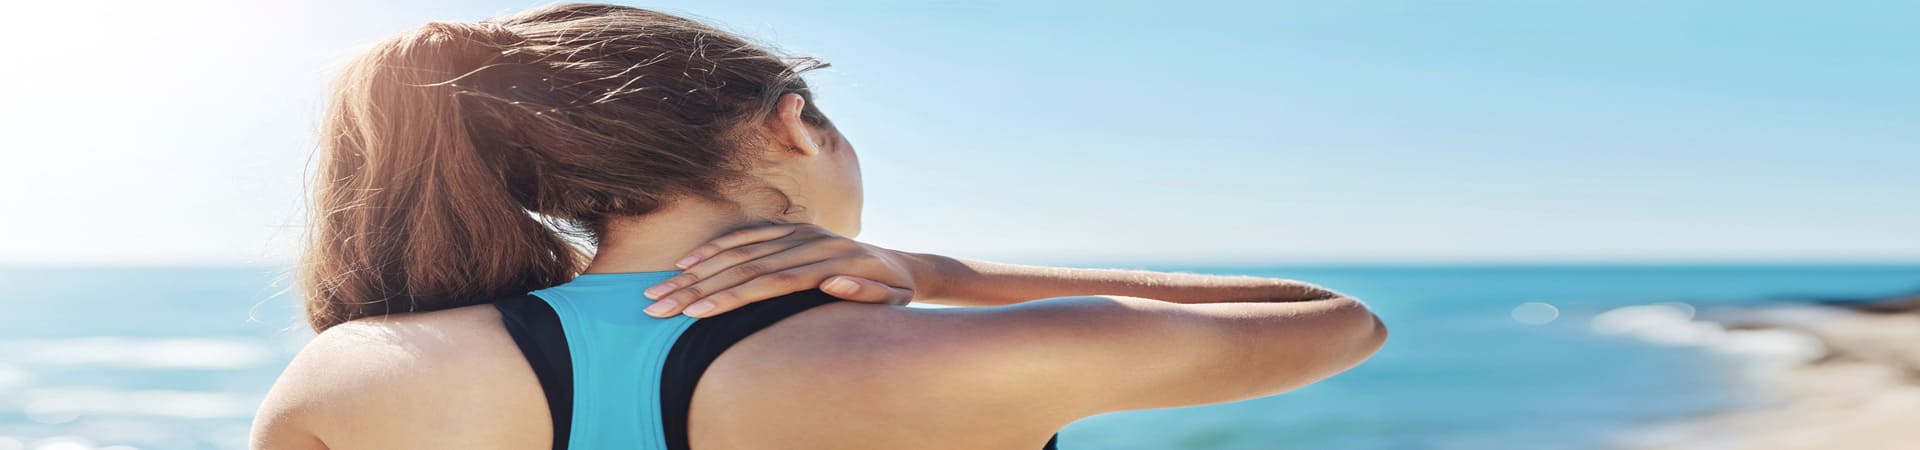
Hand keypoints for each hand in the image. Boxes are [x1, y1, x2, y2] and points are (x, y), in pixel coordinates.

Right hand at [639, 222, 929, 317]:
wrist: (902, 267)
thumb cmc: (895, 293)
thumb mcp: (893, 300)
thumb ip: (866, 294)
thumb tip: (832, 282)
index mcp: (834, 261)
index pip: (771, 282)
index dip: (731, 297)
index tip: (694, 313)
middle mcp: (811, 242)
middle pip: (745, 266)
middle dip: (698, 287)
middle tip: (658, 305)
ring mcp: (800, 232)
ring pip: (740, 250)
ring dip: (697, 270)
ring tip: (660, 288)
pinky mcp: (793, 228)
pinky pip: (748, 235)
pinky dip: (717, 247)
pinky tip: (687, 262)